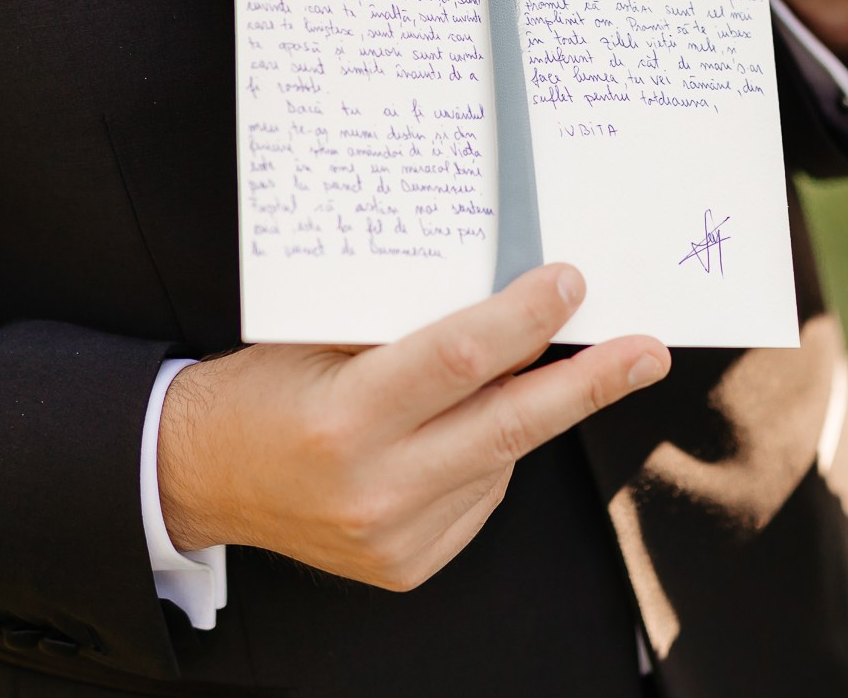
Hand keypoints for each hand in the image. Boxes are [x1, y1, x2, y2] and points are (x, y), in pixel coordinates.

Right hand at [157, 263, 667, 590]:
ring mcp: (395, 537)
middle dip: (591, 383)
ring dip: (525, 412)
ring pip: (501, 459)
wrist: (200, 476)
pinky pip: (481, 496)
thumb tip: (517, 307)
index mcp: (345, 418)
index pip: (460, 359)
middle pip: (510, 423)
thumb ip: (415, 329)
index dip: (525, 318)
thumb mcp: (326, 337)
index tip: (571, 282)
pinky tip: (458, 434)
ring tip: (509, 376)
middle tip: (647, 352)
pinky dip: (488, 456)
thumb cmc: (264, 388)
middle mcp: (374, 488)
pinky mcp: (409, 567)